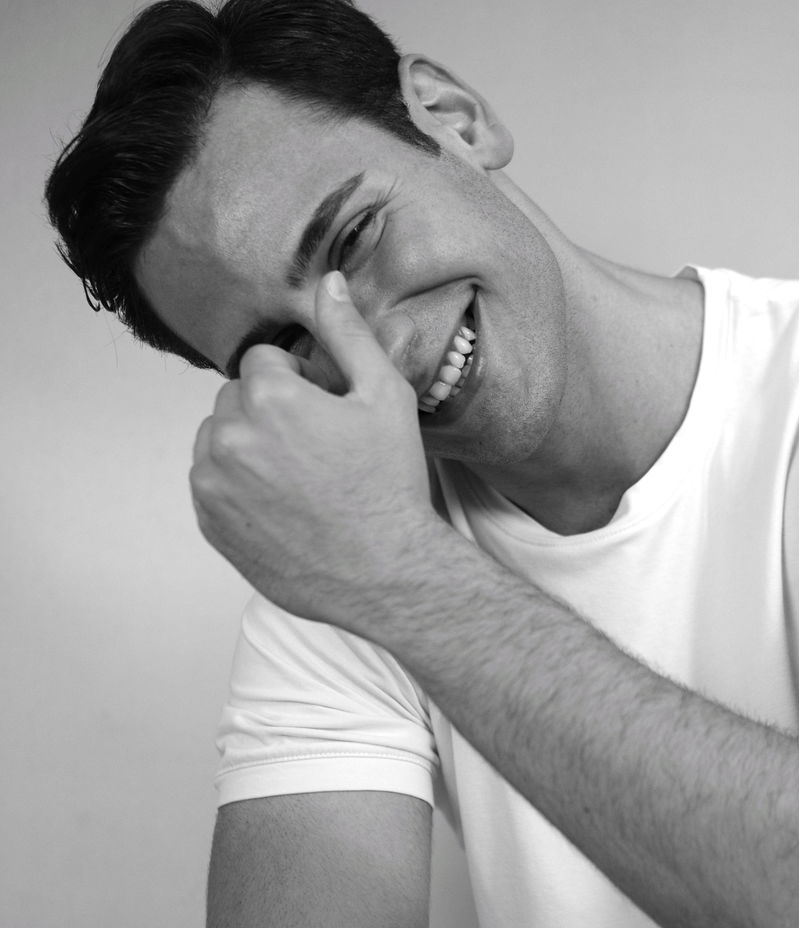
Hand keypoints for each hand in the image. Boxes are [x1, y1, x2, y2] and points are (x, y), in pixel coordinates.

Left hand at [190, 272, 435, 626]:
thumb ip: (349, 334)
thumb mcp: (385, 398)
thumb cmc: (389, 486)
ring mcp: (213, 484)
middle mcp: (229, 436)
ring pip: (219, 438)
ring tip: (298, 477)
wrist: (385, 572)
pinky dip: (236, 484)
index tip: (325, 413)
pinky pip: (211, 481)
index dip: (299, 382)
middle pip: (237, 397)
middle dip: (269, 410)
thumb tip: (329, 282)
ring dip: (248, 444)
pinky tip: (282, 503)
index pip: (264, 360)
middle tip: (315, 447)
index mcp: (269, 397)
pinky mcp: (209, 522)